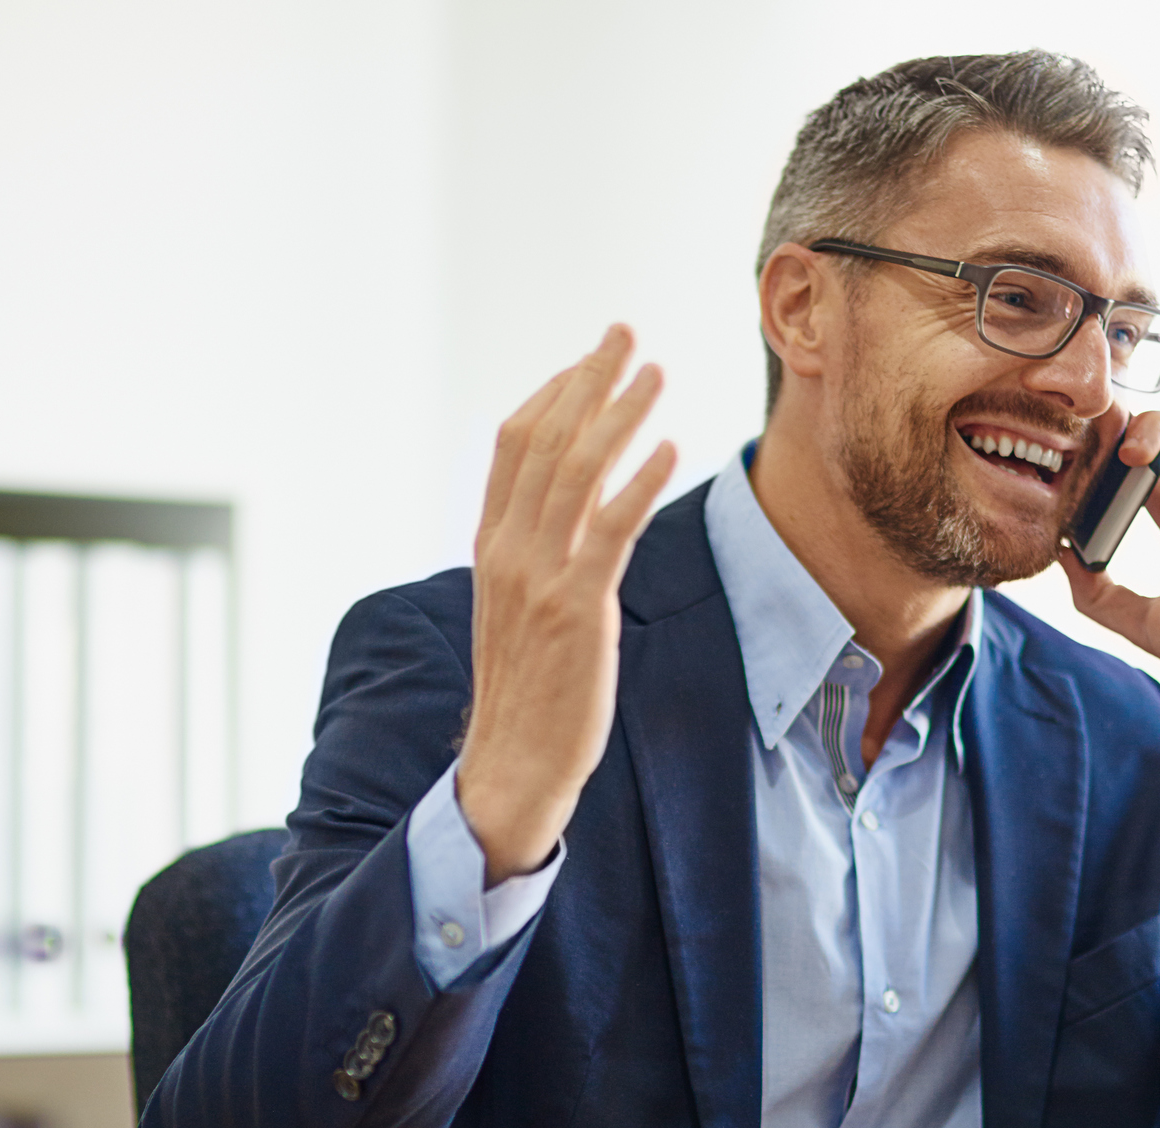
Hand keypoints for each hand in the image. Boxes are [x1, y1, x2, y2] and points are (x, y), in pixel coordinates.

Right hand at [456, 326, 676, 883]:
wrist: (511, 764)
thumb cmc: (527, 693)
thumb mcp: (516, 610)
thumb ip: (533, 556)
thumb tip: (565, 513)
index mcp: (491, 545)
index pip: (513, 445)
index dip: (553, 392)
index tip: (590, 358)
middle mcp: (508, 551)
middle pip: (546, 441)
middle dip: (588, 380)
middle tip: (625, 333)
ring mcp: (540, 577)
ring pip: (576, 472)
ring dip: (618, 414)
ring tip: (655, 372)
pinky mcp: (578, 608)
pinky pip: (610, 530)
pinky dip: (638, 482)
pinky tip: (668, 448)